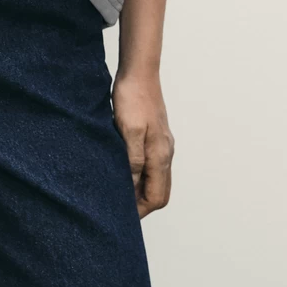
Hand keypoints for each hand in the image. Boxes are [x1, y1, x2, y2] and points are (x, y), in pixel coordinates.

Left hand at [111, 68, 174, 216]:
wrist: (139, 71)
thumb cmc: (132, 98)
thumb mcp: (128, 129)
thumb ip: (134, 159)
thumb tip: (133, 185)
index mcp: (160, 154)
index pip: (157, 196)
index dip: (141, 209)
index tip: (123, 215)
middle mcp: (165, 152)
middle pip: (160, 191)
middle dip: (143, 203)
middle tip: (121, 208)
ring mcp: (163, 143)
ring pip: (157, 178)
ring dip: (142, 189)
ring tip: (120, 191)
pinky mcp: (156, 135)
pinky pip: (153, 164)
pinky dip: (142, 174)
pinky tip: (126, 169)